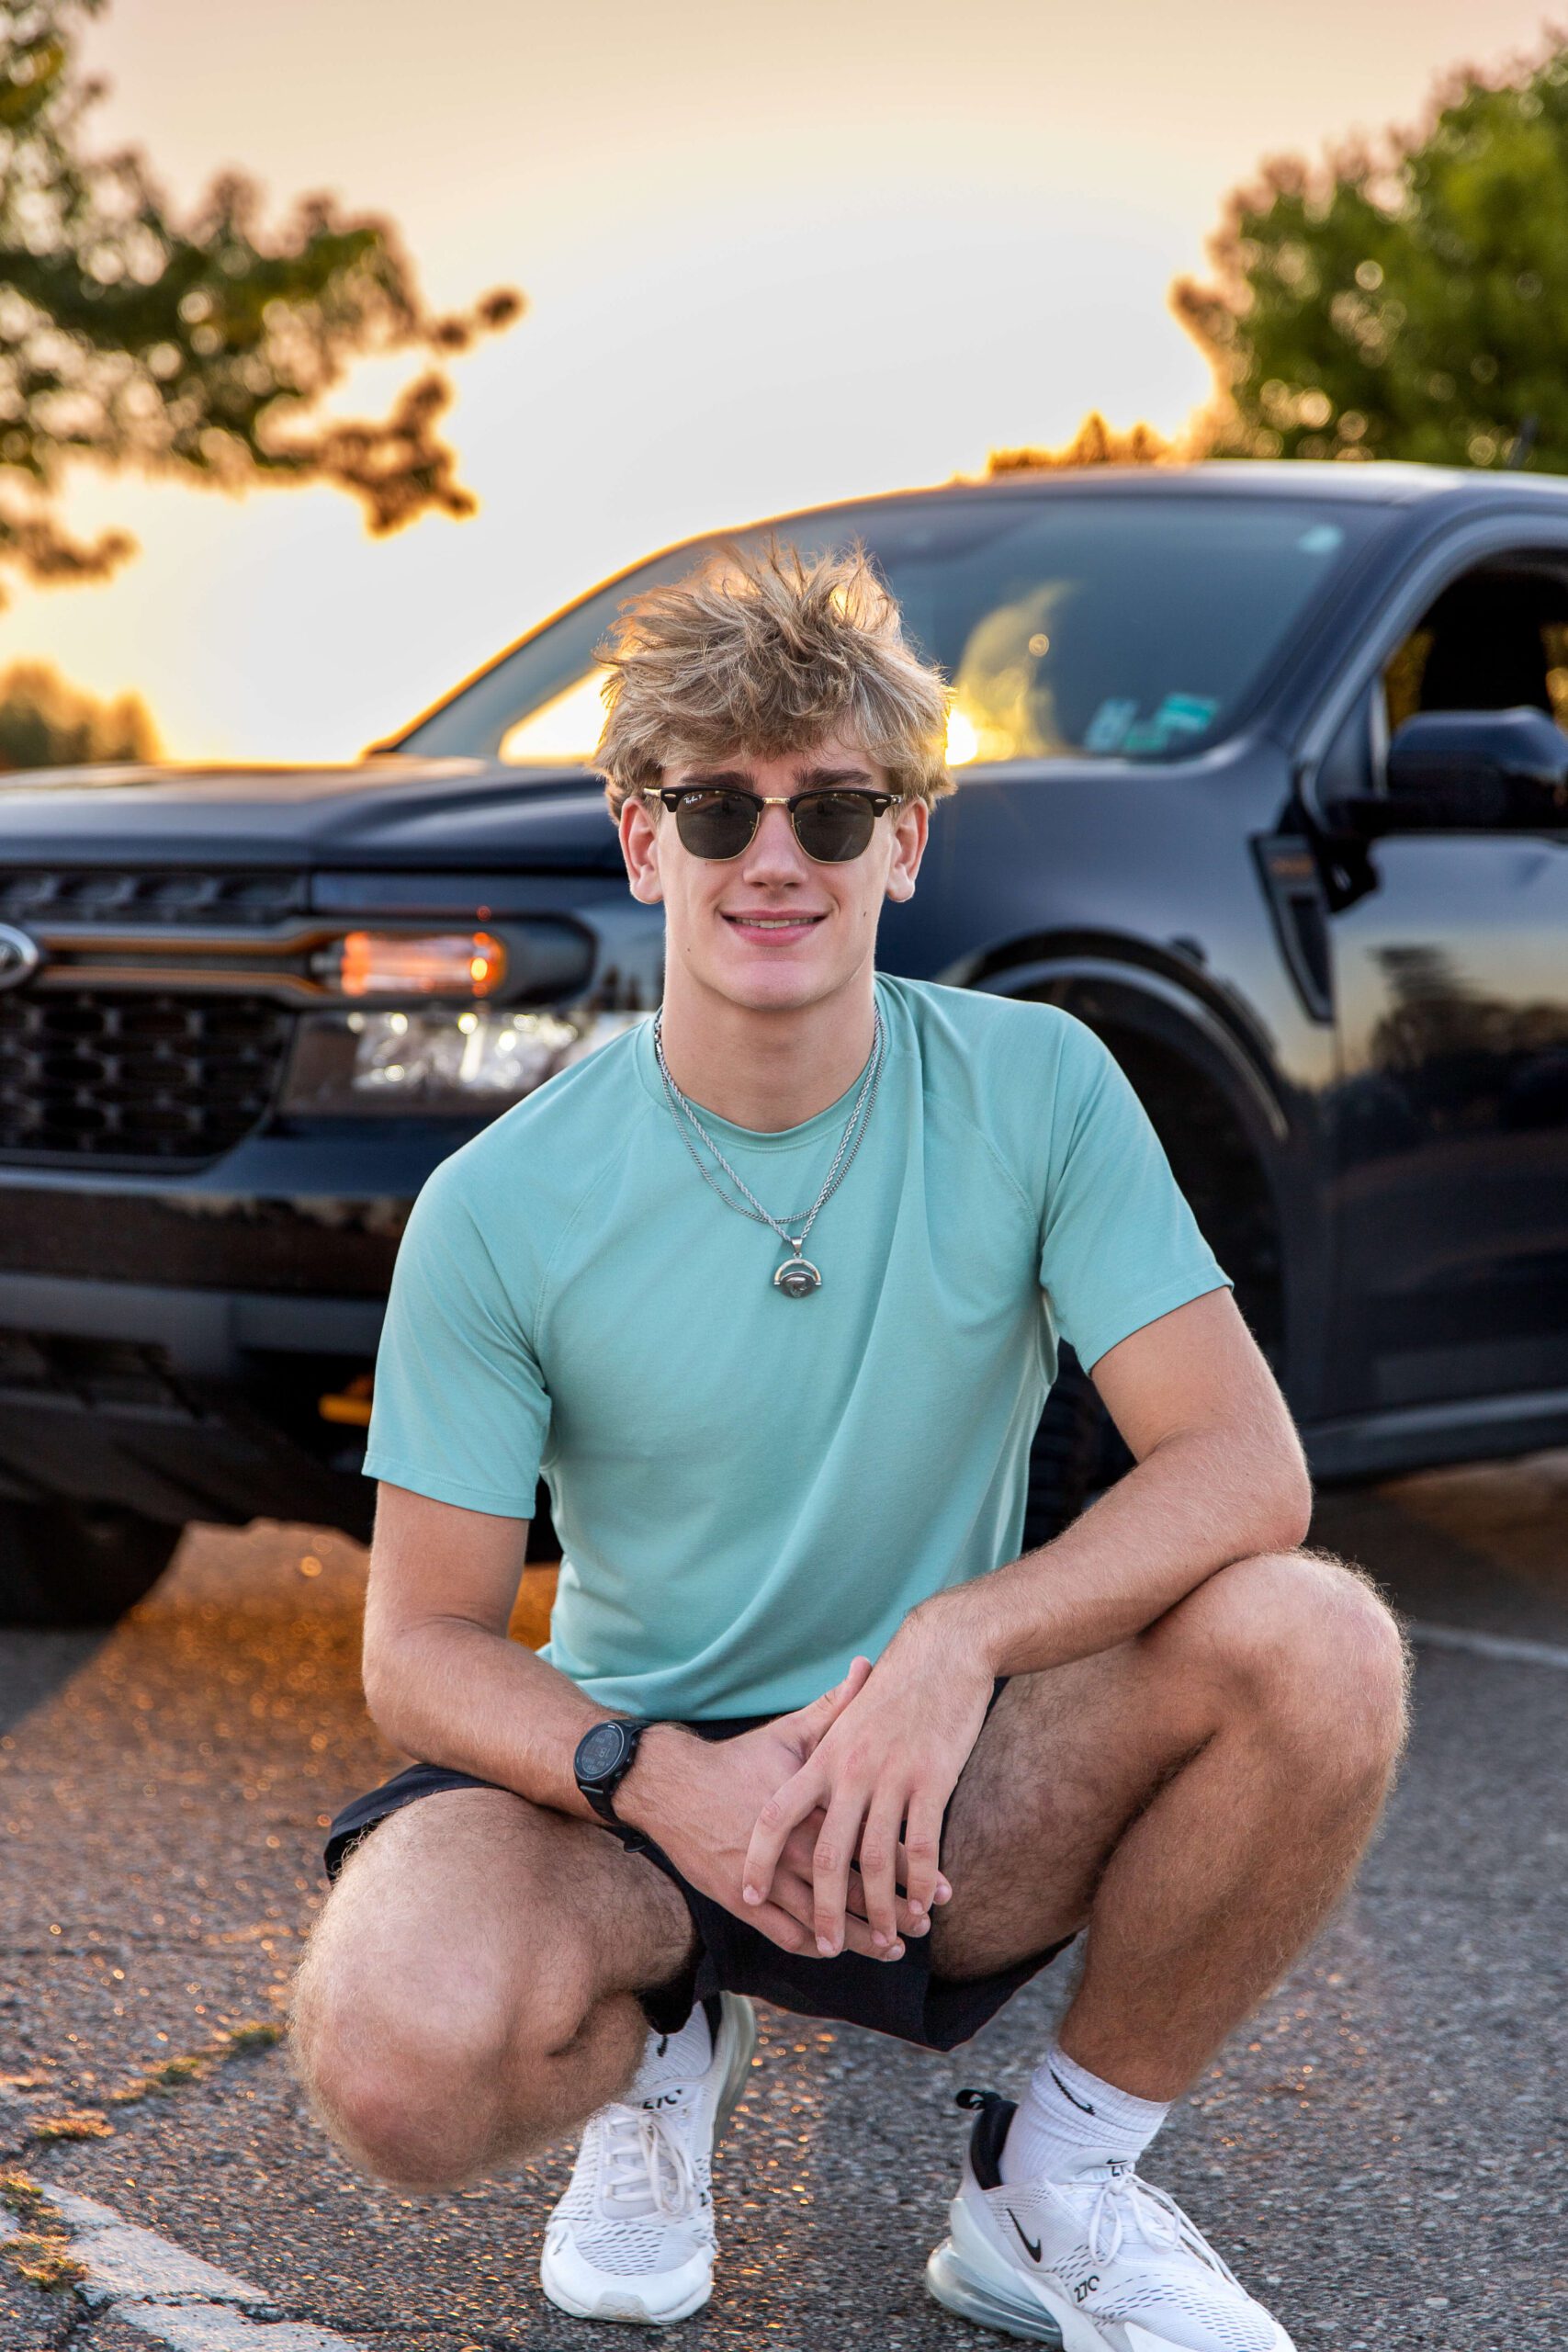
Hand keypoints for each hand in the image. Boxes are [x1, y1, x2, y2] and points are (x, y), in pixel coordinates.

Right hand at [622, 1658, 948, 1961]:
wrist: (673, 1785)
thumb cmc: (739, 1759)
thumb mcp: (790, 1733)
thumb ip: (836, 1708)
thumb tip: (868, 1667)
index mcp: (816, 1806)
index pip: (875, 1843)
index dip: (913, 1869)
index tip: (945, 1888)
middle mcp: (797, 1845)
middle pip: (857, 1888)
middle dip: (894, 1911)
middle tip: (924, 1926)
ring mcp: (770, 1876)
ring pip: (824, 1919)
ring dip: (861, 1938)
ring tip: (891, 1948)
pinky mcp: (743, 1897)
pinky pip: (783, 1933)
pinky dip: (811, 1945)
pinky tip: (832, 1949)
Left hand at [741, 1611, 993, 1958]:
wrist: (941, 1652)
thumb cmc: (896, 1686)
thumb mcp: (850, 1717)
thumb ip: (825, 1750)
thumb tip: (807, 1790)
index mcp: (824, 1757)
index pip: (776, 1815)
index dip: (759, 1857)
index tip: (747, 1892)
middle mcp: (851, 1771)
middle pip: (829, 1854)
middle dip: (826, 1908)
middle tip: (826, 1945)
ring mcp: (892, 1776)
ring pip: (879, 1860)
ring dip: (883, 1909)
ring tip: (888, 1940)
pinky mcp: (932, 1779)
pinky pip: (923, 1844)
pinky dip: (922, 1882)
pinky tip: (925, 1904)